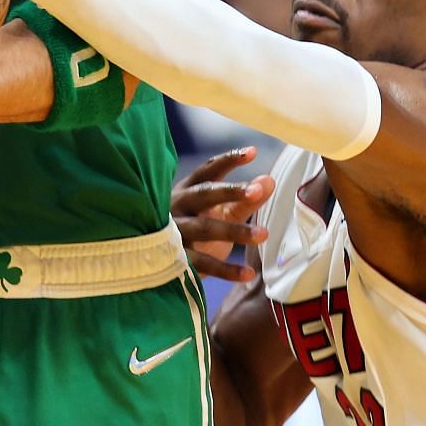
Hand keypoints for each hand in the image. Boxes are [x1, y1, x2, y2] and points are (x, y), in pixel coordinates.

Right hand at [171, 147, 272, 282]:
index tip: (252, 152)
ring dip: (234, 231)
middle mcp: (178, 206)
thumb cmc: (195, 228)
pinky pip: (203, 263)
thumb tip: (270, 180)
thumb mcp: (221, 212)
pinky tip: (248, 274)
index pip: (209, 171)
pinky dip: (226, 269)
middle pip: (204, 195)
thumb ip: (245, 199)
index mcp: (188, 190)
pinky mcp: (175, 258)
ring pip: (204, 228)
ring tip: (264, 234)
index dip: (229, 160)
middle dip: (229, 192)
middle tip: (256, 192)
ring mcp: (174, 232)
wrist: (155, 261)